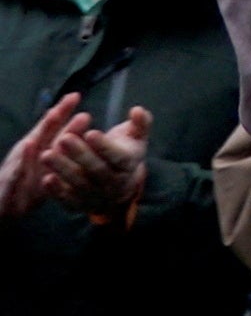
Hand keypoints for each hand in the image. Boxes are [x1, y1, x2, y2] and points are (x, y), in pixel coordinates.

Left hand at [0, 97, 149, 221]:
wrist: (118, 187)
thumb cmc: (124, 153)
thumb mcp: (136, 137)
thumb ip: (140, 122)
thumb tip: (137, 110)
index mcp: (128, 164)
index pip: (117, 156)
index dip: (104, 146)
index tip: (90, 133)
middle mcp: (114, 183)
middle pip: (96, 170)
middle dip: (79, 155)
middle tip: (63, 138)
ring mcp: (97, 196)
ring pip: (79, 184)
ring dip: (63, 170)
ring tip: (46, 155)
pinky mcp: (80, 205)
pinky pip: (68, 200)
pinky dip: (56, 191)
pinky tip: (46, 178)